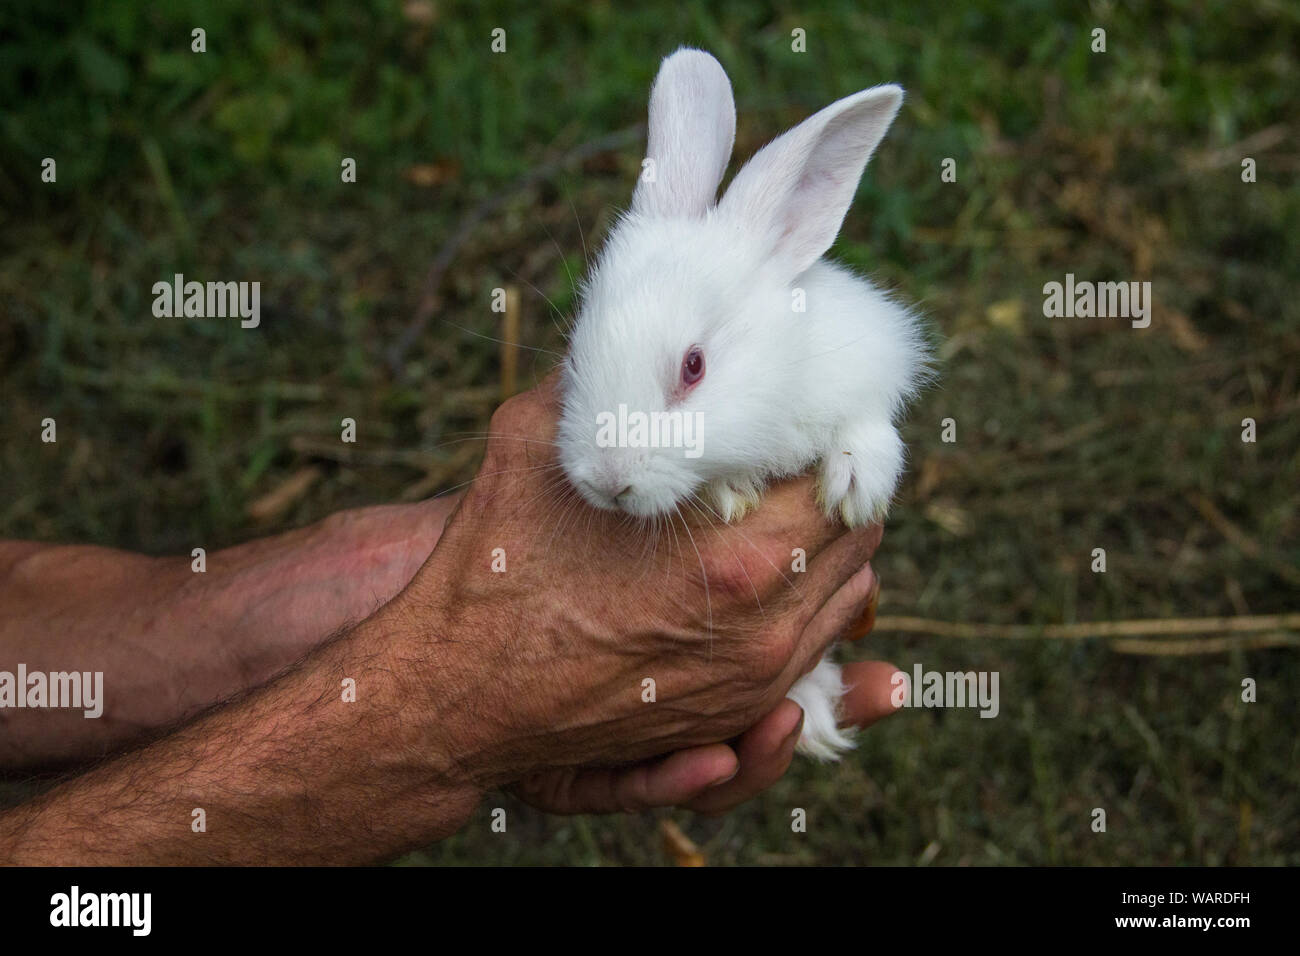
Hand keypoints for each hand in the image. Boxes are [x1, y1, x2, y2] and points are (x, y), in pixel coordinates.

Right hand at [387, 375, 886, 788]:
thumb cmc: (492, 569)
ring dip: (822, 546)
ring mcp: (755, 681)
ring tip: (770, 512)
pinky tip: (753, 572)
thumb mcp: (532, 443)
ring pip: (844, 594)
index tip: (793, 413)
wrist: (456, 695)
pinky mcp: (734, 714)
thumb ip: (599, 380)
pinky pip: (812, 646)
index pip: (839, 478)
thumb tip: (628, 321)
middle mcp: (764, 628)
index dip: (822, 435)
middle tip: (788, 458)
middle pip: (856, 537)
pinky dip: (802, 601)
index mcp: (737, 557)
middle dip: (829, 489)